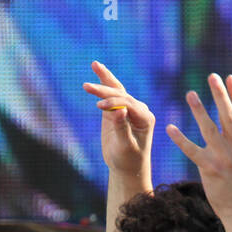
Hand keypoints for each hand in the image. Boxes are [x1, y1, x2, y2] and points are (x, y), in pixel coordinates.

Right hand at [82, 60, 154, 178]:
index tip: (98, 106)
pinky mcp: (118, 109)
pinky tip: (97, 69)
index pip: (128, 104)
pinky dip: (104, 83)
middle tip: (86, 87)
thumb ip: (122, 128)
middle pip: (121, 95)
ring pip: (117, 90)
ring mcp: (129, 108)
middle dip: (105, 91)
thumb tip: (119, 110)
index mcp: (145, 118)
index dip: (114, 103)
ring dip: (104, 80)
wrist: (127, 168)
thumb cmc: (128, 160)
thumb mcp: (125, 147)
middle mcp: (139, 110)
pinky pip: (111, 93)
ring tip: (94, 64)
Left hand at [165, 73, 231, 218]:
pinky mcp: (210, 170)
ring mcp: (224, 159)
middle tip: (212, 77)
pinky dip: (181, 140)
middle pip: (229, 117)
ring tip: (190, 94)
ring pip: (210, 130)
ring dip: (199, 111)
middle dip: (221, 96)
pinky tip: (170, 128)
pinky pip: (193, 152)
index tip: (230, 78)